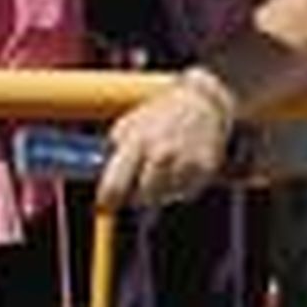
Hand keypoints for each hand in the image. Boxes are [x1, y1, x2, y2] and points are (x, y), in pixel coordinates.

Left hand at [95, 73, 233, 209]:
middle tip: (140, 184)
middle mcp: (161, 154)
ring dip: (161, 190)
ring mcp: (185, 162)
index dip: (108, 201)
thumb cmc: (161, 113)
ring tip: (164, 169)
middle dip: (138, 195)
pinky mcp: (204, 168)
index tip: (107, 204)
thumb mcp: (128, 124)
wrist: (202, 102)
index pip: (114, 187)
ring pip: (164, 197)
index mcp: (137, 142)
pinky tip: (181, 167)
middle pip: (142, 198)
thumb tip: (102, 179)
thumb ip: (113, 151)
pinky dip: (181, 186)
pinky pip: (186, 192)